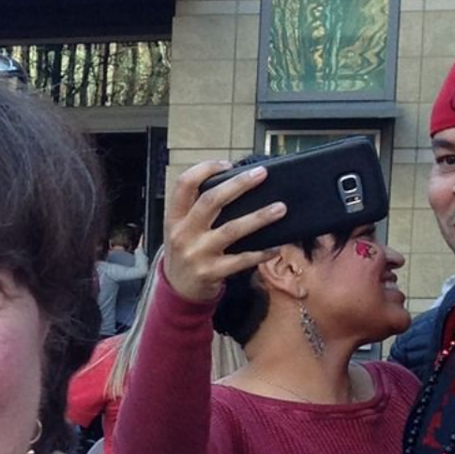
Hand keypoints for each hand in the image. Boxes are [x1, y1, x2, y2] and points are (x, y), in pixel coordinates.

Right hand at [161, 162, 284, 304]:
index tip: (227, 163)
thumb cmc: (186, 251)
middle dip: (238, 185)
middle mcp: (183, 234)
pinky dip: (261, 253)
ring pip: (231, 230)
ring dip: (258, 218)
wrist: (178, 290)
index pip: (184, 184)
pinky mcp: (211, 272)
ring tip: (280, 208)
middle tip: (262, 174)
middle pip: (211, 201)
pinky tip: (276, 246)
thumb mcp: (182, 228)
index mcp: (174, 218)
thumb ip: (198, 209)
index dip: (205, 169)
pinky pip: (241, 260)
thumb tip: (236, 184)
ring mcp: (197, 254)